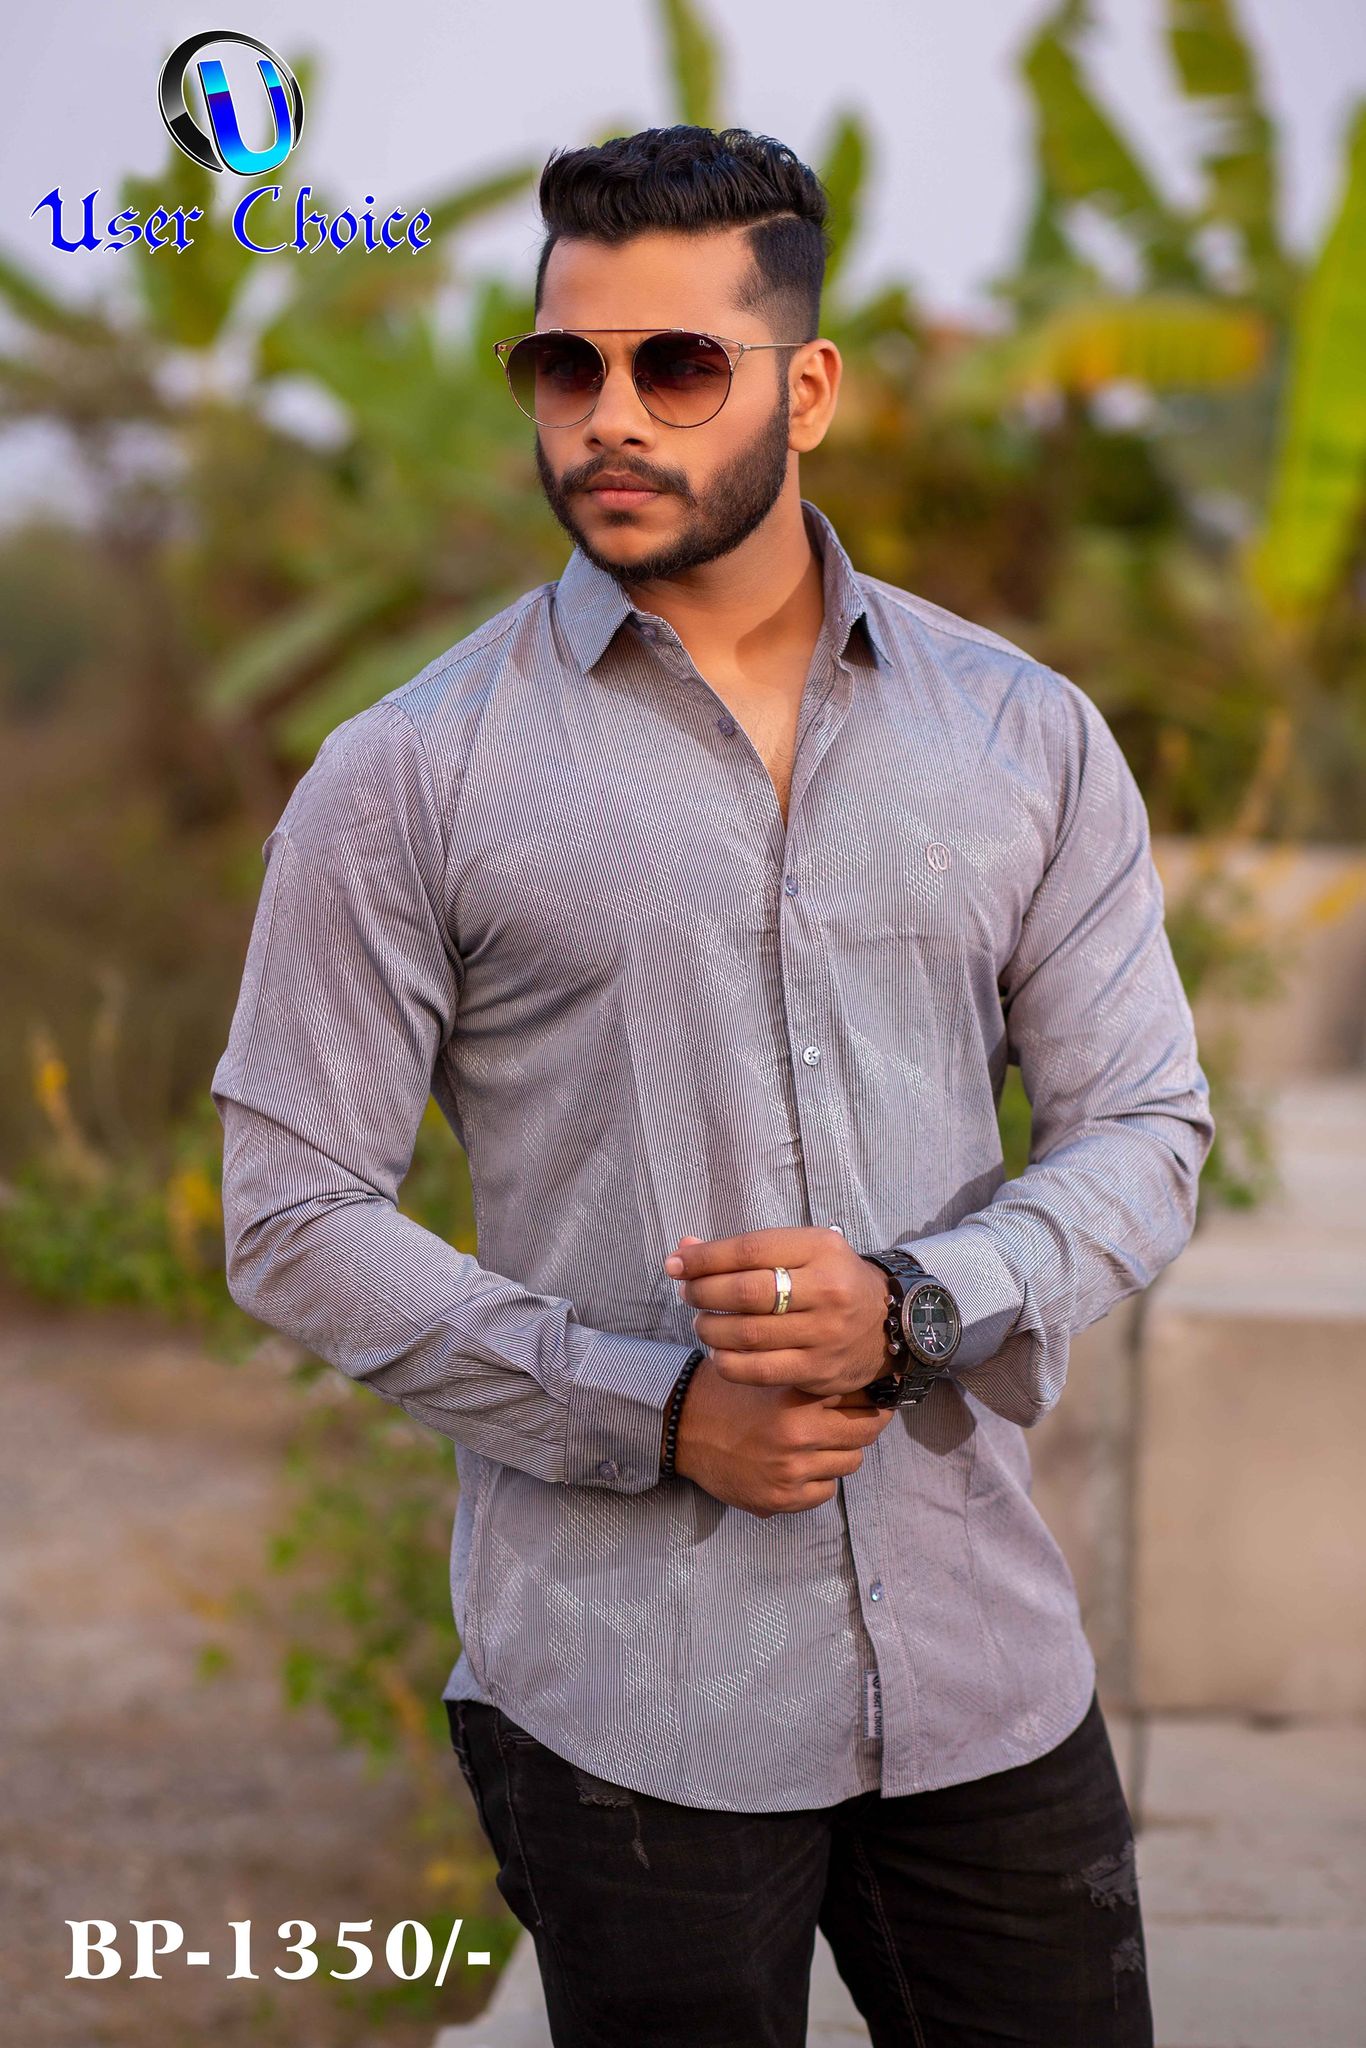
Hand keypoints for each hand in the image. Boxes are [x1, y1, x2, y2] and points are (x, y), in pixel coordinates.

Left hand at [664, 1226, 893, 1400]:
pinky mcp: (818, 1370)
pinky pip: (758, 1370)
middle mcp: (827, 1289)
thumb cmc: (832, 1280)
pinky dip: (727, 1362)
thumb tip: (683, 1251)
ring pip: (746, 1334)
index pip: (749, 1249)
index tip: (675, 1264)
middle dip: (703, 1292)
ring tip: (701, 1322)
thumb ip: (744, 1251)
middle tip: (687, 1294)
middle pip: (745, 1292)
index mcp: (821, 1248)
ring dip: (709, 1328)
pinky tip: (719, 1353)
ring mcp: (824, 1333)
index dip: (704, 1258)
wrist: (889, 1324)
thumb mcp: (802, 1250)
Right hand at [666, 1350, 896, 1517]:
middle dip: (863, 1427)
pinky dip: (821, 1480)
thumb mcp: (774, 1376)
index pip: (861, 1405)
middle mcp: (797, 1439)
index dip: (873, 1401)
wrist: (685, 1426)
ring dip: (840, 1453)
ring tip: (822, 1442)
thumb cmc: (731, 1394)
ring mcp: (790, 1474)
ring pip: (848, 1465)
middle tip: (858, 1420)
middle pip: (862, 1437)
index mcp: (798, 1403)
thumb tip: (866, 1390)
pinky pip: (825, 1492)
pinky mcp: (779, 1500)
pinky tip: (803, 1466)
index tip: (878, 1401)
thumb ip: (814, 1383)